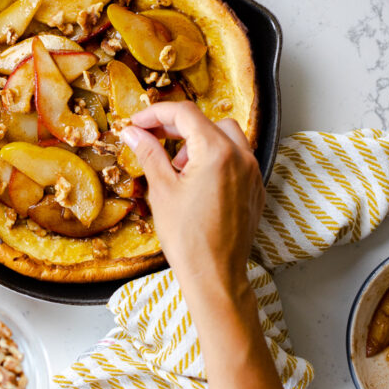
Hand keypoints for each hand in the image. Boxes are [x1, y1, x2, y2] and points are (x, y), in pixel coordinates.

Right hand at [121, 102, 264, 306]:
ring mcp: (252, 174)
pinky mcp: (255, 190)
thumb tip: (133, 133)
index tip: (137, 124)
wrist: (215, 275)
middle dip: (176, 127)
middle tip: (151, 139)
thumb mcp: (162, 190)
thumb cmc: (188, 238)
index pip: (185, 113)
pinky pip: (237, 160)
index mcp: (217, 152)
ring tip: (177, 167)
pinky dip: (216, 159)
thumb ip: (149, 153)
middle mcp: (241, 157)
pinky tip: (197, 181)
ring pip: (227, 137)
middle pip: (207, 122)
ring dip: (199, 141)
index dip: (156, 113)